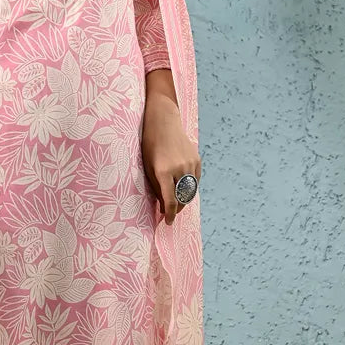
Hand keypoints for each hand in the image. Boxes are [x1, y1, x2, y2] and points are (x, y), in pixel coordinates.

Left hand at [141, 95, 200, 225]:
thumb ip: (157, 187)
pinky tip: (182, 188)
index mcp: (163, 171)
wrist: (163, 122)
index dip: (169, 215)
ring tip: (175, 202)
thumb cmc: (150, 145)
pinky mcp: (197, 160)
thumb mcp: (147, 167)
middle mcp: (179, 169)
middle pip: (182, 199)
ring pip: (190, 191)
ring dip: (183, 199)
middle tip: (170, 213)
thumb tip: (164, 205)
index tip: (167, 222)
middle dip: (176, 209)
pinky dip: (189, 187)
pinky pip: (195, 180)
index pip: (170, 201)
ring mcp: (190, 164)